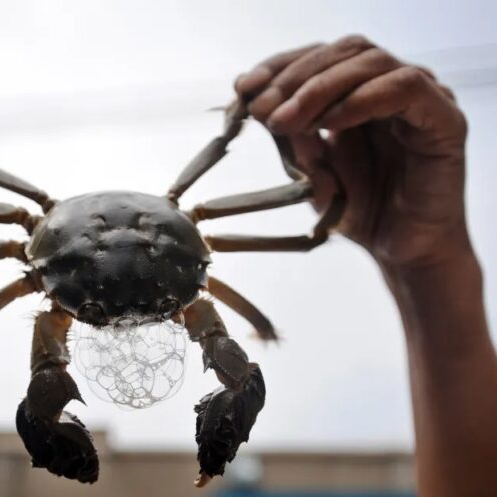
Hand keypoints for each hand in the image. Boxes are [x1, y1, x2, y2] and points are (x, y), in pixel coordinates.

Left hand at [235, 35, 468, 268]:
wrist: (401, 252)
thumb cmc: (358, 210)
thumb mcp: (308, 169)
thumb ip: (291, 134)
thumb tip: (254, 99)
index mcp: (359, 92)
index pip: (320, 58)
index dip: (280, 66)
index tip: (243, 87)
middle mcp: (391, 87)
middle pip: (343, 52)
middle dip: (294, 78)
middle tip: (262, 109)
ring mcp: (421, 99)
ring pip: (371, 63)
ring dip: (320, 88)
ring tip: (287, 120)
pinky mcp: (444, 119)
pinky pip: (405, 90)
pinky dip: (361, 100)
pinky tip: (329, 124)